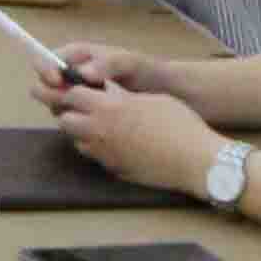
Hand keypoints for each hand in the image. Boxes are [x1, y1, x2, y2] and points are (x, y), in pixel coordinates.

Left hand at [54, 72, 228, 197]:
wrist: (195, 160)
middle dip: (71, 113)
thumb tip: (110, 95)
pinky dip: (99, 149)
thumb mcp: (151, 99)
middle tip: (87, 110)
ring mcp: (105, 154)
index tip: (83, 90)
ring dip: (83, 133)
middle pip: (65, 120)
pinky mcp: (114, 170)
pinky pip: (96, 157)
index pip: (73, 95)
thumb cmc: (180, 125)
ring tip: (103, 127)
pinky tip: (118, 144)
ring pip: (77, 141)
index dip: (76, 91)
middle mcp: (100, 131)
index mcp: (109, 108)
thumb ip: (124, 97)